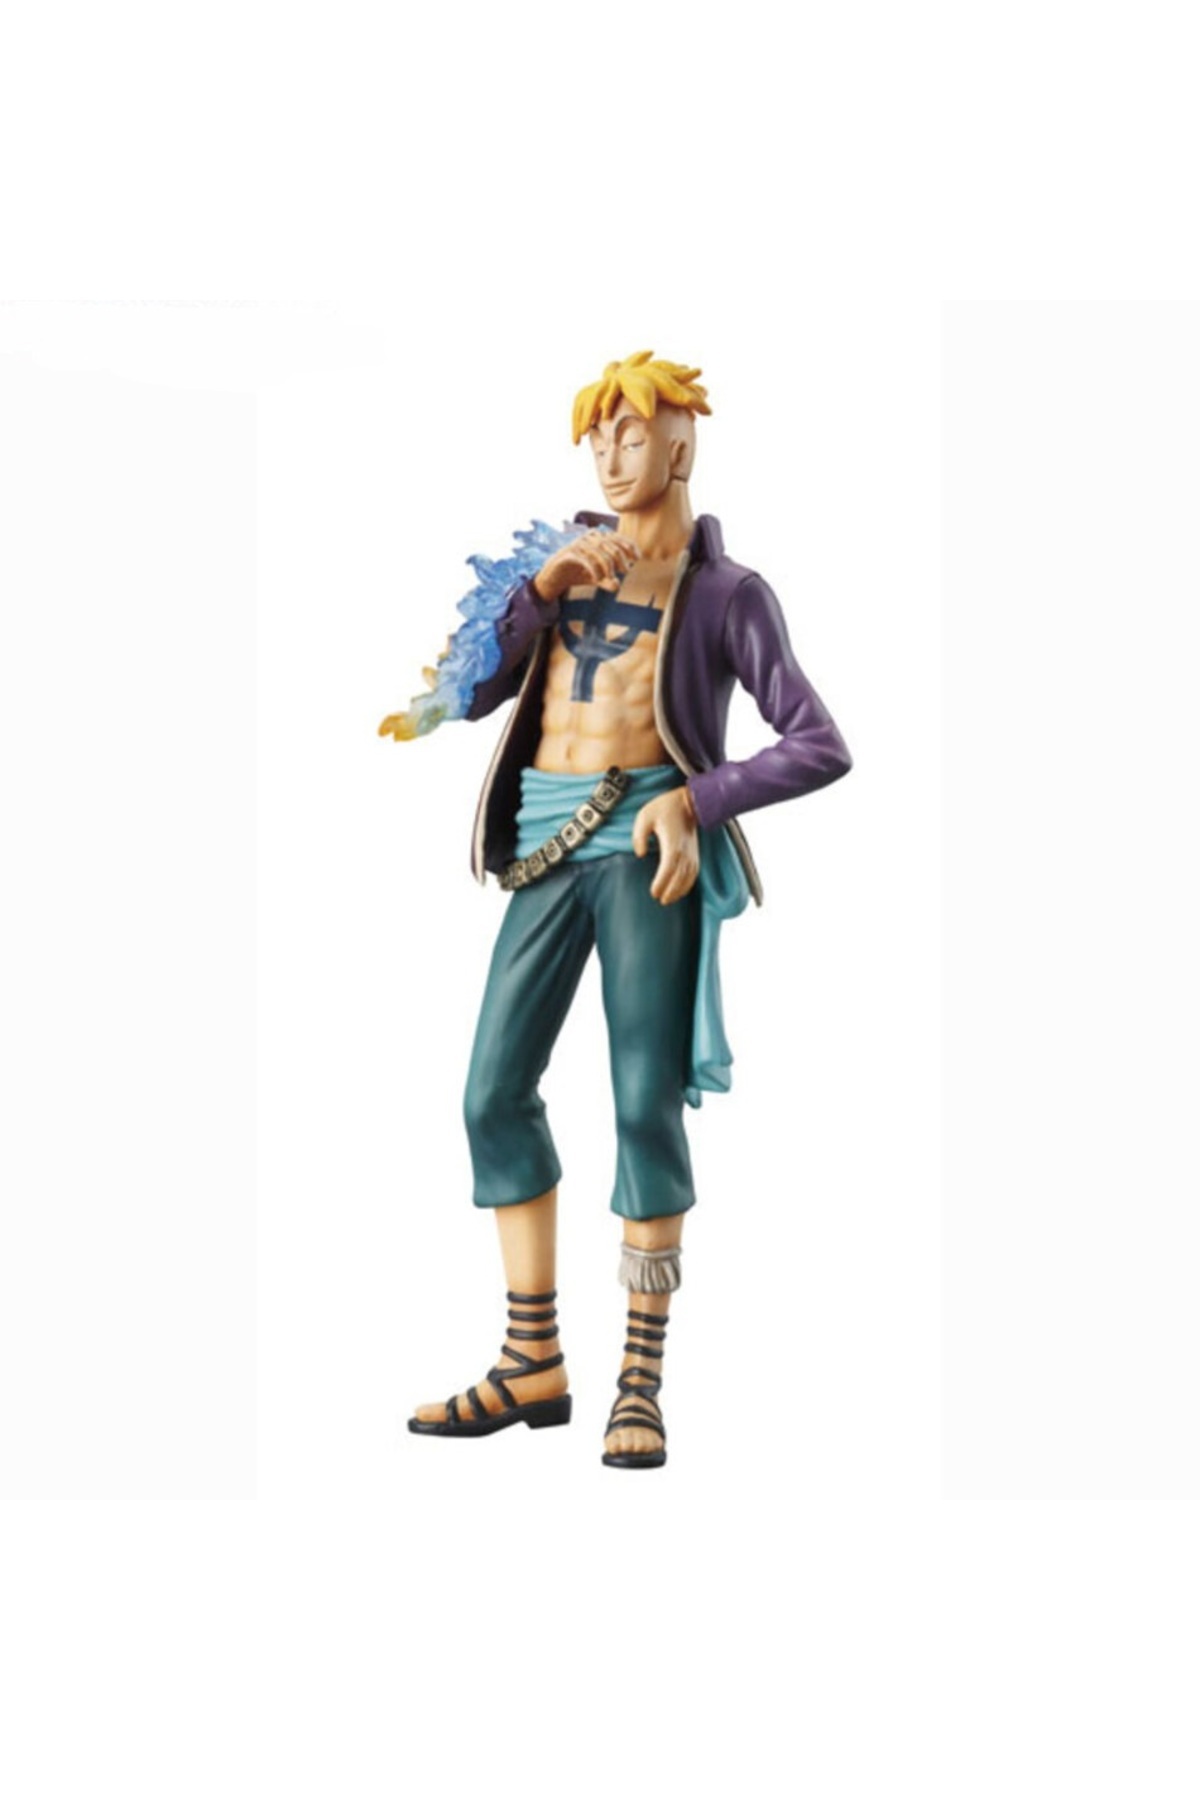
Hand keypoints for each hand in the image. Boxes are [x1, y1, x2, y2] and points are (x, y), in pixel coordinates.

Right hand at [533, 530, 639, 601]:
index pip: (618, 538)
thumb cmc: (579, 573)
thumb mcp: (597, 578)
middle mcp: (589, 537)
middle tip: (626, 572)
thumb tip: (617, 586)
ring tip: (611, 579)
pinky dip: (594, 570)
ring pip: (600, 552)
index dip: (630, 547)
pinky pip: (586, 560)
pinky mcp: (569, 553)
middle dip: (621, 559)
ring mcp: (579, 543)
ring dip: (608, 566)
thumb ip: (607, 581)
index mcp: (599, 537)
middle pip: (612, 545)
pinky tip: (597, 579)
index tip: (637, 559)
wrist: (554, 576)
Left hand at [632, 786, 699, 904]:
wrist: (688, 802)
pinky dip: (687, 884)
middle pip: (679, 877)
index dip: (662, 883)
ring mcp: (692, 853)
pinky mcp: (695, 854)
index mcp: (672, 844)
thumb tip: (640, 854)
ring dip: (679, 890)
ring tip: (668, 900)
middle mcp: (685, 851)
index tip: (654, 893)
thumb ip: (639, 836)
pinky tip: (680, 891)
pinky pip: (694, 874)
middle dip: (671, 891)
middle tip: (660, 900)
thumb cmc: (664, 808)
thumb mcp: (644, 817)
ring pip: (688, 878)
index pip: (668, 868)